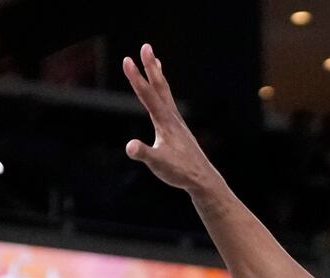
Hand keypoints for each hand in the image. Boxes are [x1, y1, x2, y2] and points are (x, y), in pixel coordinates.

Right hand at [122, 42, 216, 192]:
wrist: (202, 180)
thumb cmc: (180, 172)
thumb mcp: (158, 164)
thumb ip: (144, 153)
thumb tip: (130, 147)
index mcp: (165, 122)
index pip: (147, 95)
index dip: (136, 77)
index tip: (126, 59)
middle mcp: (172, 118)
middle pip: (160, 86)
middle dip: (150, 66)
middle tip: (145, 45)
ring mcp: (177, 122)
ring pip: (166, 93)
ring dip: (158, 75)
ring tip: (155, 60)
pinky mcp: (179, 129)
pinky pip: (169, 104)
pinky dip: (164, 92)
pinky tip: (162, 95)